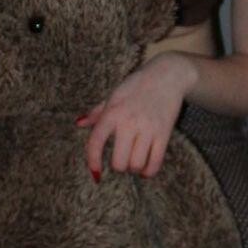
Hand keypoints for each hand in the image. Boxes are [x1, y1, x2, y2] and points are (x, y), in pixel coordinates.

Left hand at [79, 53, 195, 180]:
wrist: (168, 75)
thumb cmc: (137, 85)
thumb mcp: (114, 95)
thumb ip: (97, 112)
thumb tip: (79, 123)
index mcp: (113, 112)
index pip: (96, 141)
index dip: (93, 160)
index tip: (95, 173)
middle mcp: (129, 122)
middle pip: (119, 162)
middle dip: (119, 166)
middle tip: (121, 159)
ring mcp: (148, 128)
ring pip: (137, 165)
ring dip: (134, 168)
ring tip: (134, 160)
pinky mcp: (164, 133)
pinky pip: (155, 163)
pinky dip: (148, 171)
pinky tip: (146, 167)